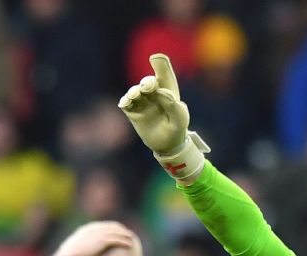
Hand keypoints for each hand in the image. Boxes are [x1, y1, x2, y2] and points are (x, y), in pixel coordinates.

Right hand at [53, 221, 135, 255]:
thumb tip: (79, 253)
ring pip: (116, 232)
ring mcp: (98, 234)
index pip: (102, 226)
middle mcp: (93, 229)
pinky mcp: (103, 241)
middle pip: (111, 226)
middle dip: (120, 230)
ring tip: (131, 239)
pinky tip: (129, 245)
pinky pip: (117, 240)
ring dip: (124, 235)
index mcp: (86, 229)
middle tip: (127, 234)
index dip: (111, 228)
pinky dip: (124, 241)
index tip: (117, 231)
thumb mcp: (72, 249)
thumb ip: (78, 248)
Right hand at [118, 54, 208, 179]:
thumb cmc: (177, 127)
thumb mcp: (180, 118)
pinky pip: (126, 103)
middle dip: (147, 83)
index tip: (157, 58)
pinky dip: (126, 101)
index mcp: (168, 90)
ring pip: (135, 92)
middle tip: (148, 87)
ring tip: (136, 95)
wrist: (167, 144)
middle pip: (148, 82)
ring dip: (135, 92)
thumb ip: (173, 105)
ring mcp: (142, 101)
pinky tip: (126, 103)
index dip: (160, 64)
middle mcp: (153, 93)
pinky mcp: (132, 111)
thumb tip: (161, 92)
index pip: (164, 74)